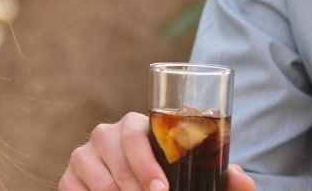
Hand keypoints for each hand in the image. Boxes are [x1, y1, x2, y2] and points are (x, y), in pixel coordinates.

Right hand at [59, 112, 254, 190]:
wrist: (145, 190)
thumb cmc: (171, 183)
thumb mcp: (198, 180)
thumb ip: (223, 179)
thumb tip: (243, 179)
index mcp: (138, 127)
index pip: (136, 134)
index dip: (146, 164)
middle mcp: (106, 134)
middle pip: (114, 153)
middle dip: (134, 185)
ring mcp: (84, 155)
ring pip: (96, 176)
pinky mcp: (69, 178)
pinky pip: (73, 188)